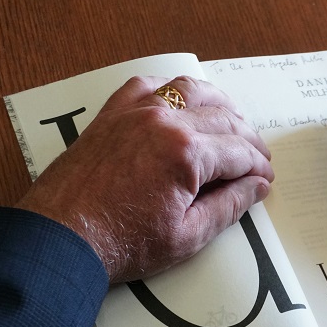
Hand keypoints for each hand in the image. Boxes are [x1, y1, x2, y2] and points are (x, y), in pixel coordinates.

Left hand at [16, 75, 273, 283]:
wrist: (60, 239)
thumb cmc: (119, 242)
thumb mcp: (187, 236)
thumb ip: (229, 206)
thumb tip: (257, 186)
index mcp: (187, 153)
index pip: (240, 151)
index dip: (259, 165)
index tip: (265, 177)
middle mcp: (164, 121)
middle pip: (224, 118)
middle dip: (248, 138)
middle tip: (257, 157)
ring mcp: (136, 111)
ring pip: (192, 90)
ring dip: (220, 104)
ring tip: (233, 121)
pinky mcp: (113, 113)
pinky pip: (150, 84)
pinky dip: (173, 88)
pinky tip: (183, 99)